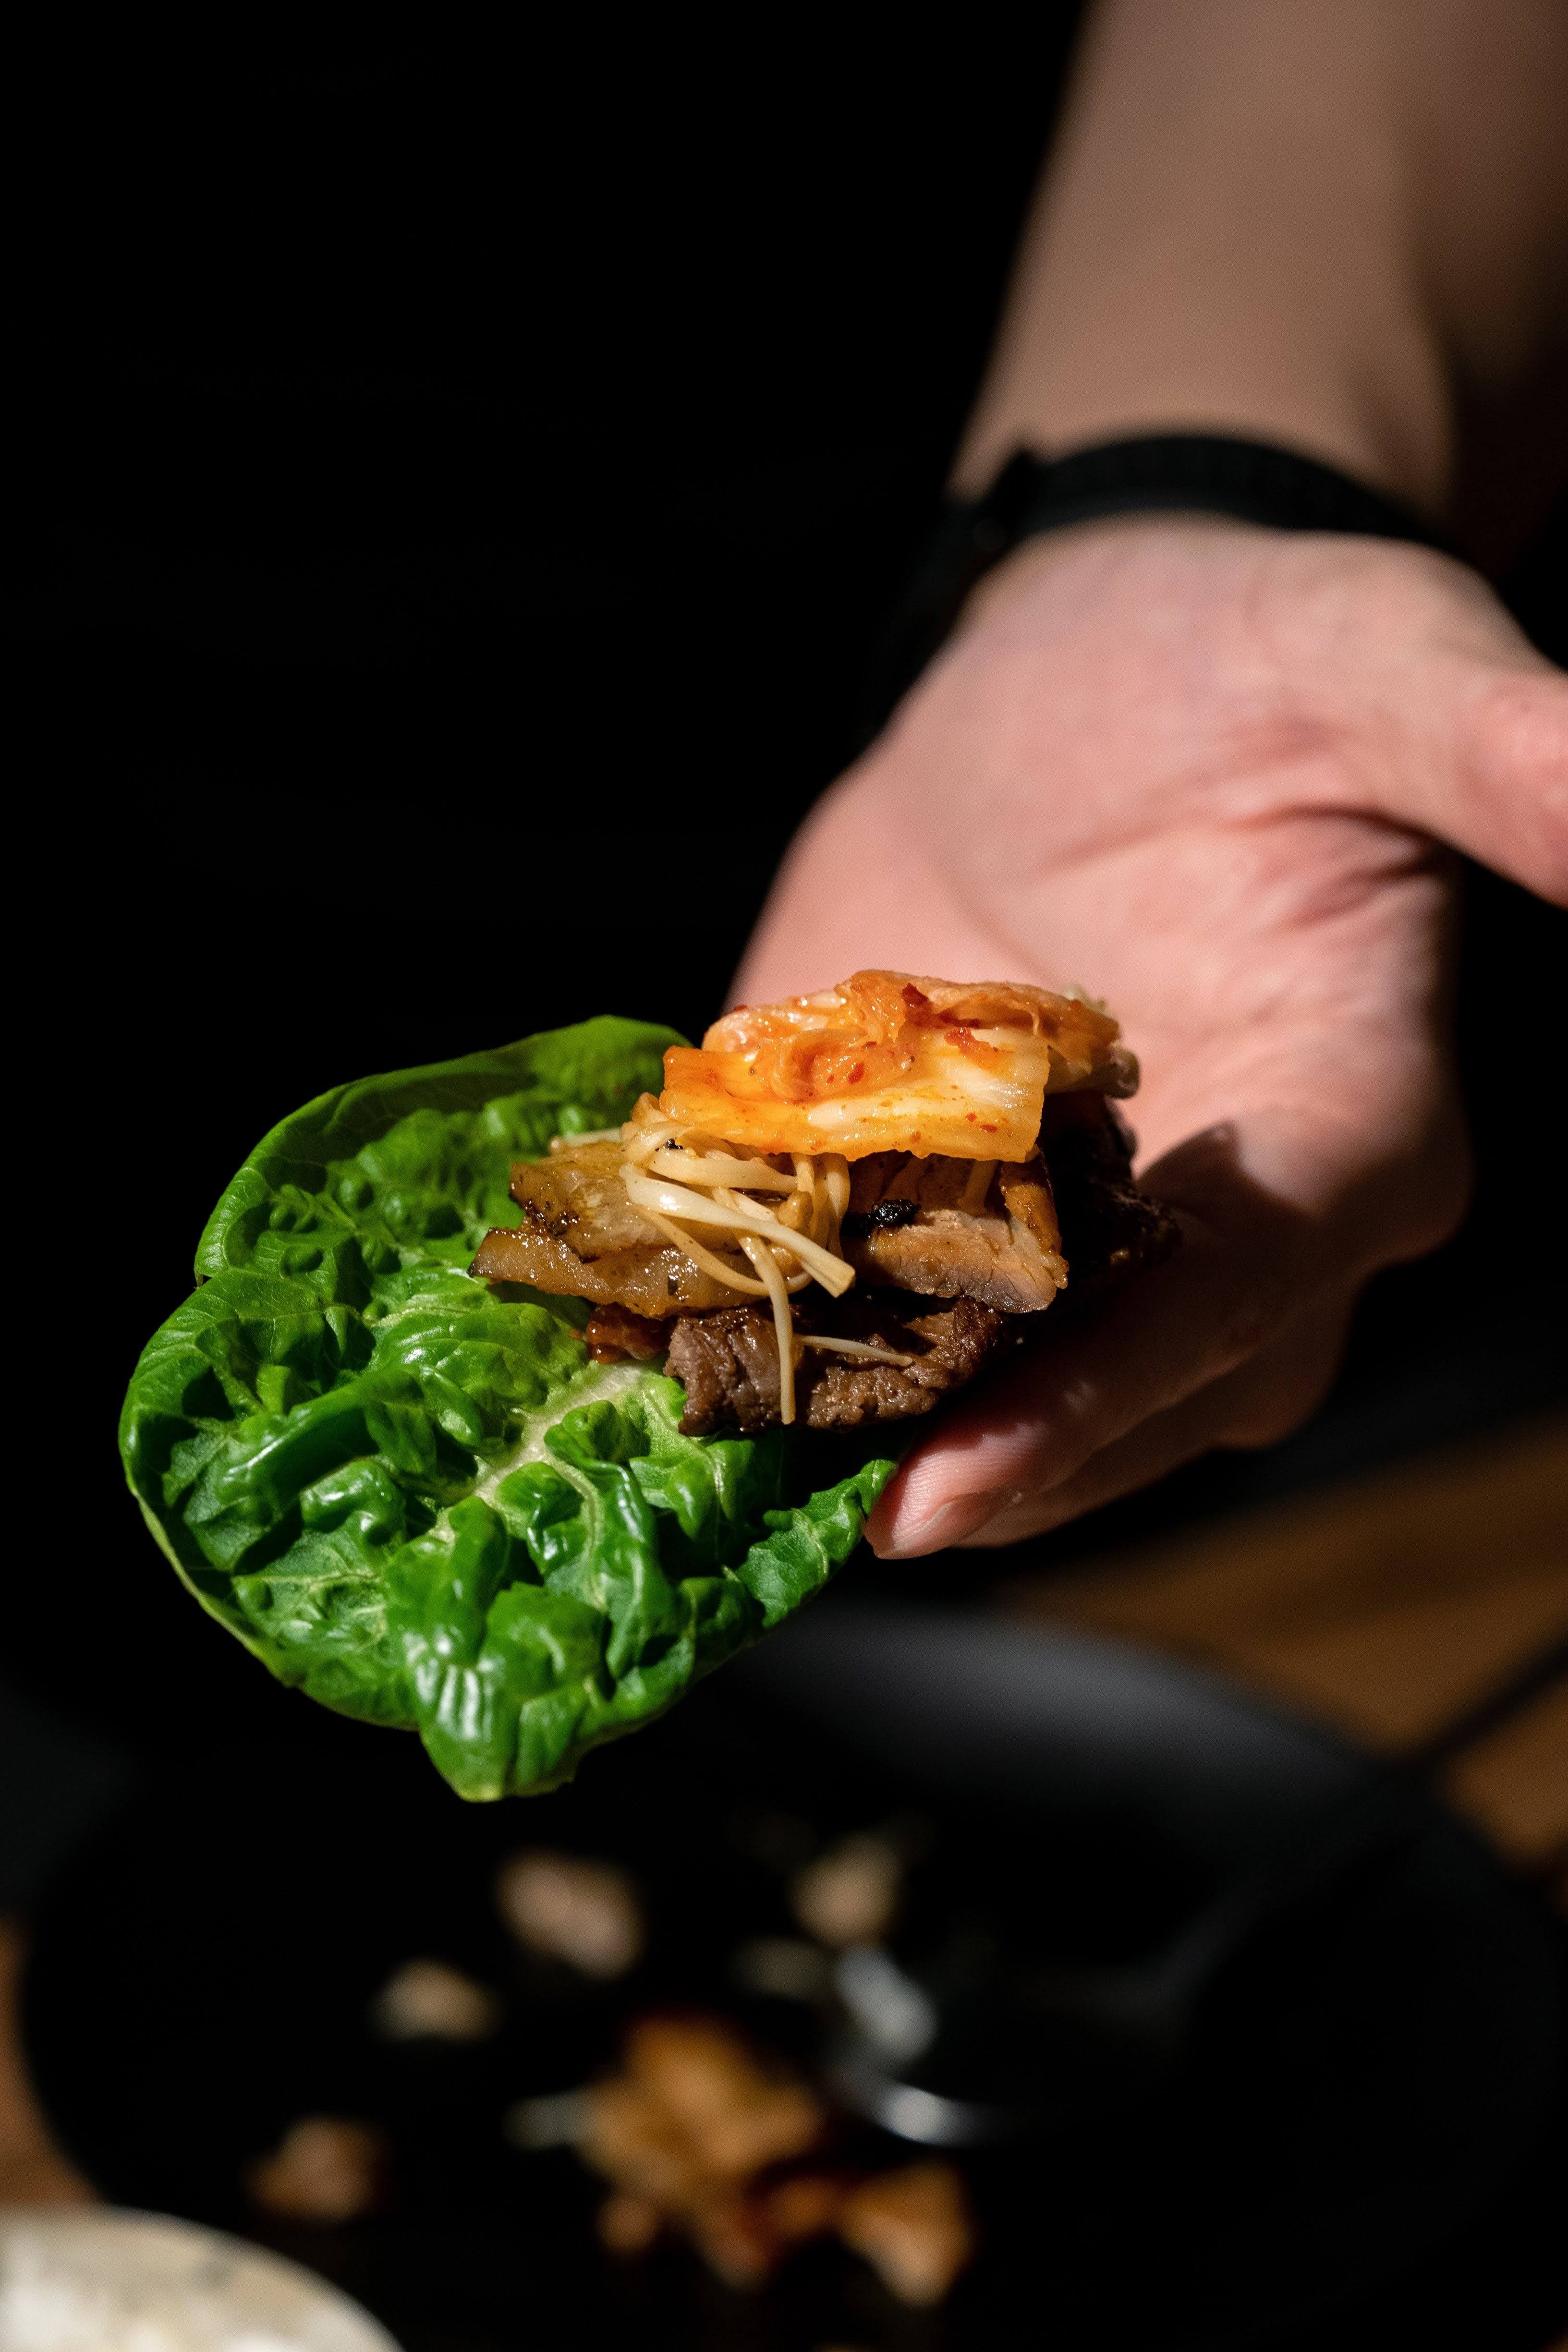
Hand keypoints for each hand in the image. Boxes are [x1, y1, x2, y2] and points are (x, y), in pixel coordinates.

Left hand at [735, 517, 1566, 1554]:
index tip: (960, 1475)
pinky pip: (868, 1288)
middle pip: (1122, 1390)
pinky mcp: (939, 1186)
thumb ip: (1507, 756)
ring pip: (995, 1378)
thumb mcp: (1382, 663)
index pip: (1248, 1289)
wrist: (1093, 654)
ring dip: (862, 1424)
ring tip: (705, 1470)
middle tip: (807, 1513)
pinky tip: (643, 1351)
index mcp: (1350, 1121)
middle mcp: (1226, 1216)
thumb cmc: (1258, 649)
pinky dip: (768, 1324)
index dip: (1114, 1390)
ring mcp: (1073, 1221)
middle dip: (977, 1455)